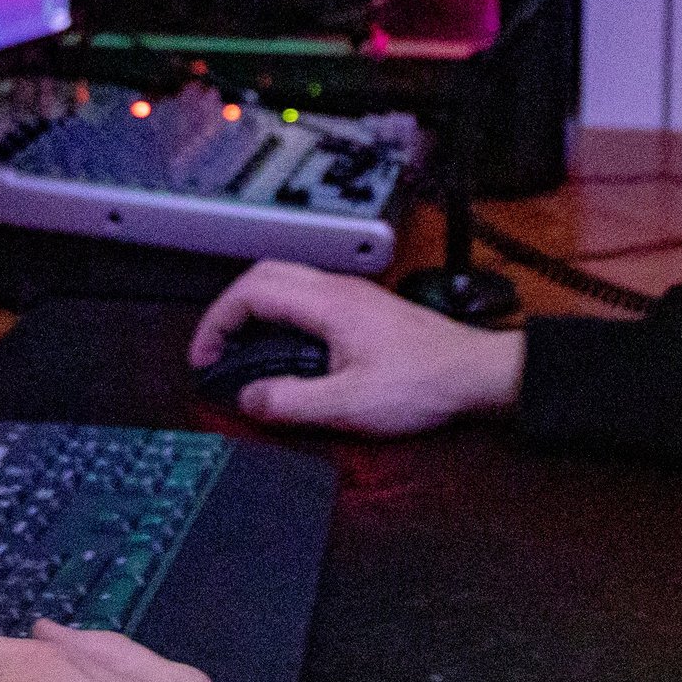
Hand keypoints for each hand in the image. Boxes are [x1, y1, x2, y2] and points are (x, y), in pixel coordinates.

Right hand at [185, 259, 525, 434]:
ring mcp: (352, 296)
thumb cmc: (425, 384)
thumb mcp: (351, 405)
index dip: (216, 322)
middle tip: (215, 351)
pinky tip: (285, 352)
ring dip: (254, 311)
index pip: (251, 292)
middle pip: (263, 276)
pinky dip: (279, 317)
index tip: (204, 357)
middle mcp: (338, 290)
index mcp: (328, 304)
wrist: (477, 374)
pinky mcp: (364, 310)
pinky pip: (306, 298)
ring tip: (241, 352)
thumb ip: (292, 402)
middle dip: (228, 310)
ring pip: (285, 283)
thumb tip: (247, 399)